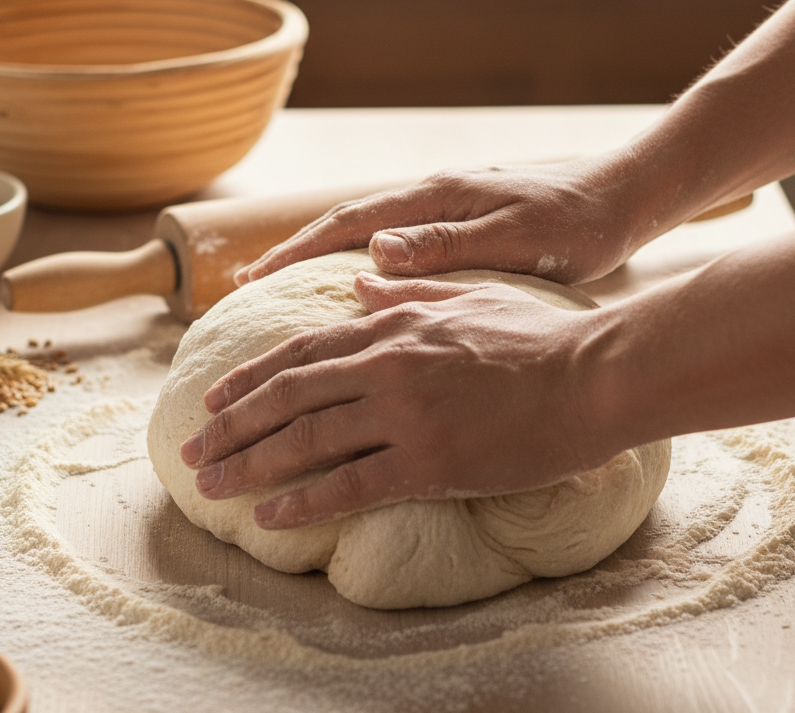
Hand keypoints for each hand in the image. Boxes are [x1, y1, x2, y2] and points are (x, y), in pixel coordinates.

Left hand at [180, 273, 616, 528]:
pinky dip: (305, 499)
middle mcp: (388, 366)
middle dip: (232, 424)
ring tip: (212, 485)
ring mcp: (406, 414)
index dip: (251, 377)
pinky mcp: (432, 462)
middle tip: (194, 449)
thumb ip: (409, 293)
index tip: (215, 400)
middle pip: (288, 395)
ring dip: (251, 464)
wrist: (592, 374)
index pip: (303, 350)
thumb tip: (359, 288)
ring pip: (307, 439)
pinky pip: (352, 483)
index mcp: (396, 326)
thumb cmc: (537, 335)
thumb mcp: (469, 297)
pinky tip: (272, 514)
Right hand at [234, 158, 645, 286]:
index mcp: (437, 199)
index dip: (295, 252)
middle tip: (246, 288)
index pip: (348, 224)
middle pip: (346, 225)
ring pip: (367, 234)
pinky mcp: (462, 224)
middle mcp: (432, 198)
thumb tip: (373, 253)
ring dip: (322, 257)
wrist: (621, 201)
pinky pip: (396, 244)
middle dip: (293, 253)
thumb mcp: (518, 238)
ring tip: (285, 290)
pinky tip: (356, 286)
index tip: (248, 280)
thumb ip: (448, 245)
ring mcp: (445, 209)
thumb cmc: (577, 225)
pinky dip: (362, 261)